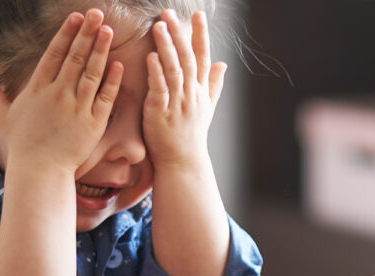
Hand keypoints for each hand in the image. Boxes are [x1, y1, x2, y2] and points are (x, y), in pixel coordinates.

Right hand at [0, 10, 122, 174]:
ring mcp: (77, 108)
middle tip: (97, 14)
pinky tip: (119, 64)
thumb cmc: (22, 144)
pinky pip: (105, 97)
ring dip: (101, 50)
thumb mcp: (2, 116)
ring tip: (108, 30)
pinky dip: (112, 80)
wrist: (40, 170)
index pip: (54, 54)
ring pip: (92, 72)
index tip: (76, 17)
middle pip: (75, 57)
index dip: (66, 33)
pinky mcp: (93, 123)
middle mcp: (58, 94)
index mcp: (38, 89)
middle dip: (86, 33)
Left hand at [143, 10, 226, 169]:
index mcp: (201, 91)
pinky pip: (160, 89)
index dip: (200, 36)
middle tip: (169, 14)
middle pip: (188, 59)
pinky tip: (150, 57)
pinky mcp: (161, 113)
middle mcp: (192, 95)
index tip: (199, 16)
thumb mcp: (206, 109)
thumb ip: (213, 85)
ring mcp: (177, 104)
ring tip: (158, 27)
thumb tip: (224, 64)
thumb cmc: (191, 136)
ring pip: (174, 70)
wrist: (182, 163)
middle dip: (179, 35)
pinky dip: (156, 73)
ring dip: (166, 47)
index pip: (203, 58)